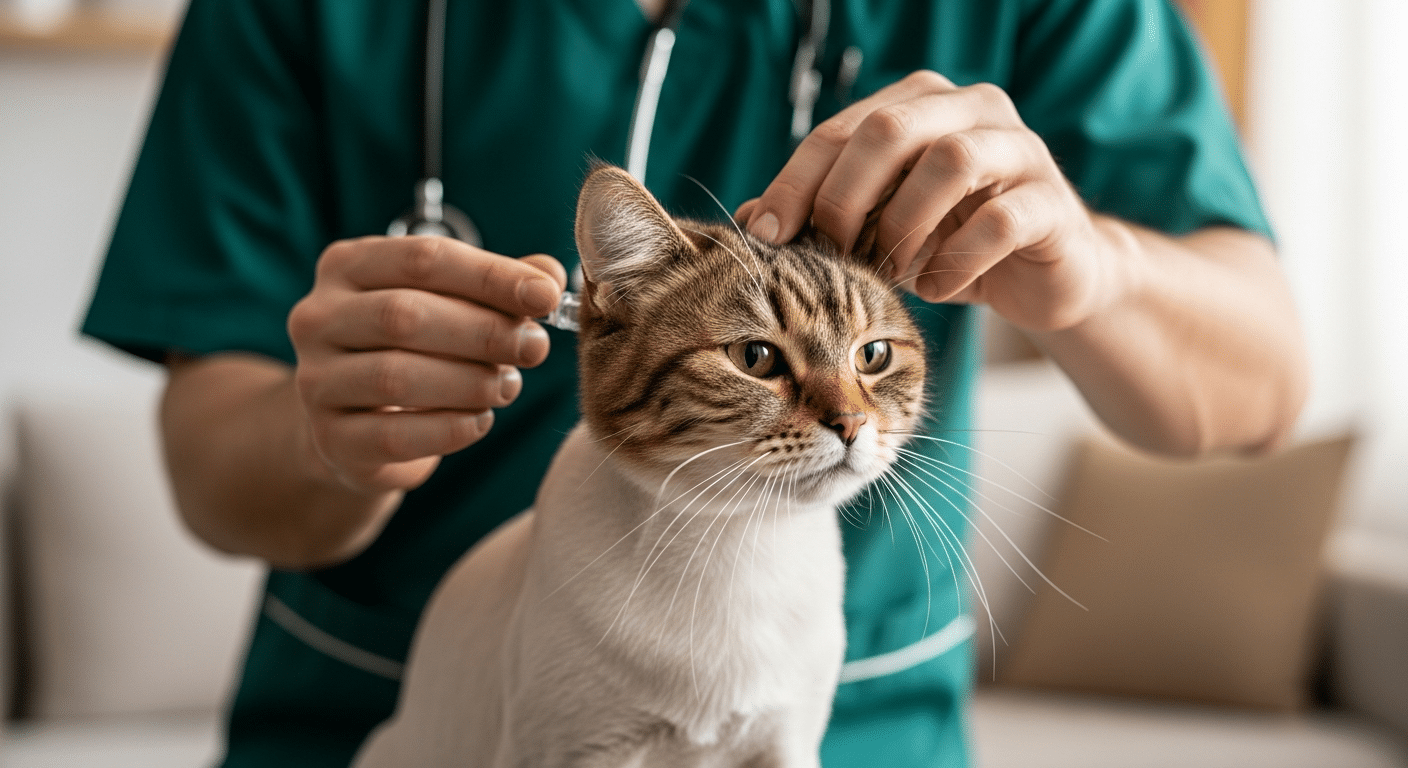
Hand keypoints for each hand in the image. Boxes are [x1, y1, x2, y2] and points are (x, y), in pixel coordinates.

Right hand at [287, 236, 565, 493]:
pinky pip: (395, 435)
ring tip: (508, 385)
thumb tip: (550, 277)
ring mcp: (316, 380)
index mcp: (349, 266)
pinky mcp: (331, 439)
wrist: (359, 426)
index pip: (423, 258)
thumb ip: (498, 286)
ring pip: (397, 376)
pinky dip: (451, 427)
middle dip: (484, 331)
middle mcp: (318, 317)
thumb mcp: (451, 304)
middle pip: (405, 315)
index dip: (491, 276)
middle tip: (535, 347)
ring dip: (470, 382)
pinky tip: (481, 420)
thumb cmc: (415, 349)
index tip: (546, 296)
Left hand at [740, 70, 1117, 331]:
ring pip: (952, 162)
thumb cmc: (949, 244)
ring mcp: (1019, 149)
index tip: (766, 234)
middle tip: (830, 252)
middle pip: (891, 131)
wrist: (1042, 278)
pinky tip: (936, 288)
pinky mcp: (1051, 202)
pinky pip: (999, 220)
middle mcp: (971, 109)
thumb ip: (821, 217)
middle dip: (846, 197)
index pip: (841, 129)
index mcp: (919, 104)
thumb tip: (744, 223)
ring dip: (905, 226)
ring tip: (890, 271)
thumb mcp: (877, 229)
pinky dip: (956, 260)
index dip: (796, 181)